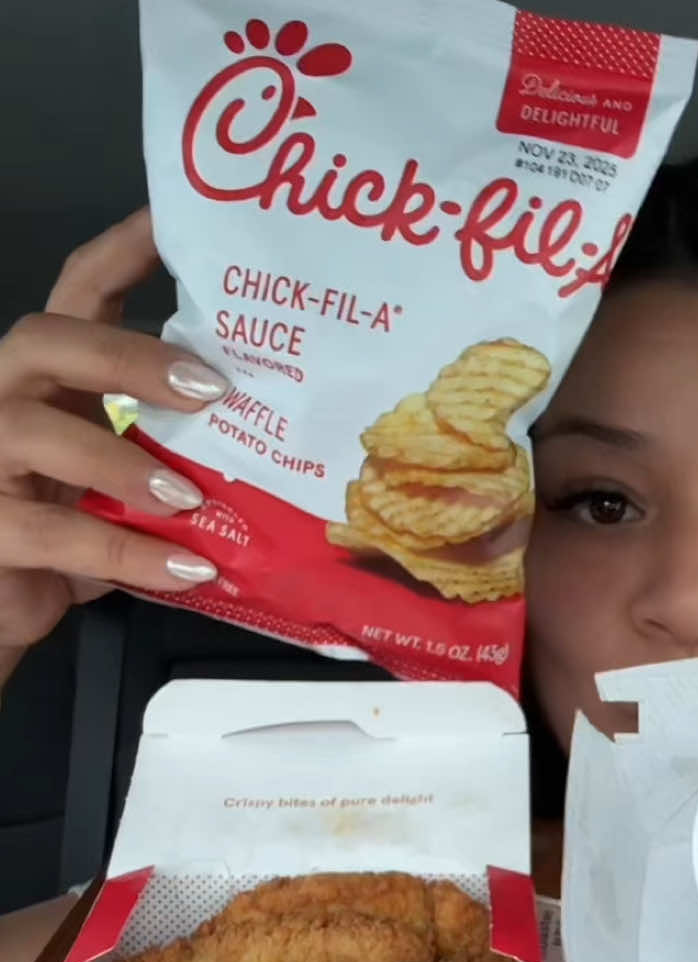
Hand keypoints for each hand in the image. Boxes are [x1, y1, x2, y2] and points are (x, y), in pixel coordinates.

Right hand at [0, 209, 227, 670]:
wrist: (2, 609)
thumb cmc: (65, 543)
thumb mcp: (123, 488)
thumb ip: (172, 454)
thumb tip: (276, 437)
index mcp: (47, 379)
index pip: (77, 292)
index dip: (122, 250)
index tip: (176, 221)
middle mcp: (3, 401)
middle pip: (44, 340)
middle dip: (126, 357)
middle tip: (209, 386)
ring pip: (35, 432)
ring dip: (122, 463)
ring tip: (191, 499)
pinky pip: (52, 533)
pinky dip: (127, 554)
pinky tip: (186, 569)